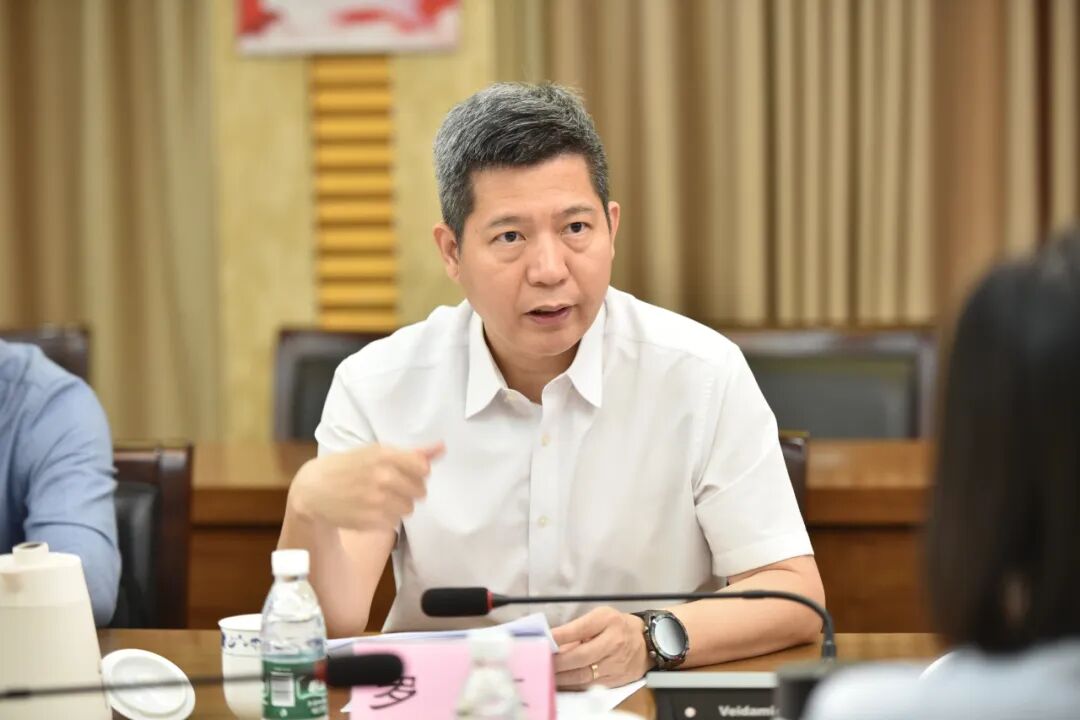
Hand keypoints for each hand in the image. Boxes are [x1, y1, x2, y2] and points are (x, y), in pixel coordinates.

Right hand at [290, 443, 443, 531]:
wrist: (313, 489)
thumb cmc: (347, 466)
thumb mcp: (375, 452)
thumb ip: (412, 453)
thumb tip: (442, 447)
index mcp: (384, 455)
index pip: (423, 468)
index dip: (418, 473)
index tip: (408, 473)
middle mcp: (382, 477)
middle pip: (420, 491)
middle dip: (409, 490)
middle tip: (392, 487)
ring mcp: (376, 501)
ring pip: (408, 509)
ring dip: (398, 505)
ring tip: (380, 499)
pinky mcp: (370, 521)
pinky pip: (393, 522)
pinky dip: (385, 518)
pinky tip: (370, 509)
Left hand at [551, 607, 651, 689]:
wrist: (647, 642)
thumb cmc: (618, 626)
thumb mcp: (600, 617)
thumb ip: (577, 629)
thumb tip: (552, 641)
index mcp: (607, 621)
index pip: (579, 629)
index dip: (559, 637)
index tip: (543, 640)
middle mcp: (613, 642)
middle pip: (581, 656)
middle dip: (557, 662)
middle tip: (540, 663)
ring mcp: (616, 663)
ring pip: (584, 675)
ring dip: (562, 677)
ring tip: (547, 675)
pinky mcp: (616, 680)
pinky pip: (591, 685)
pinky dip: (573, 686)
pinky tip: (562, 683)